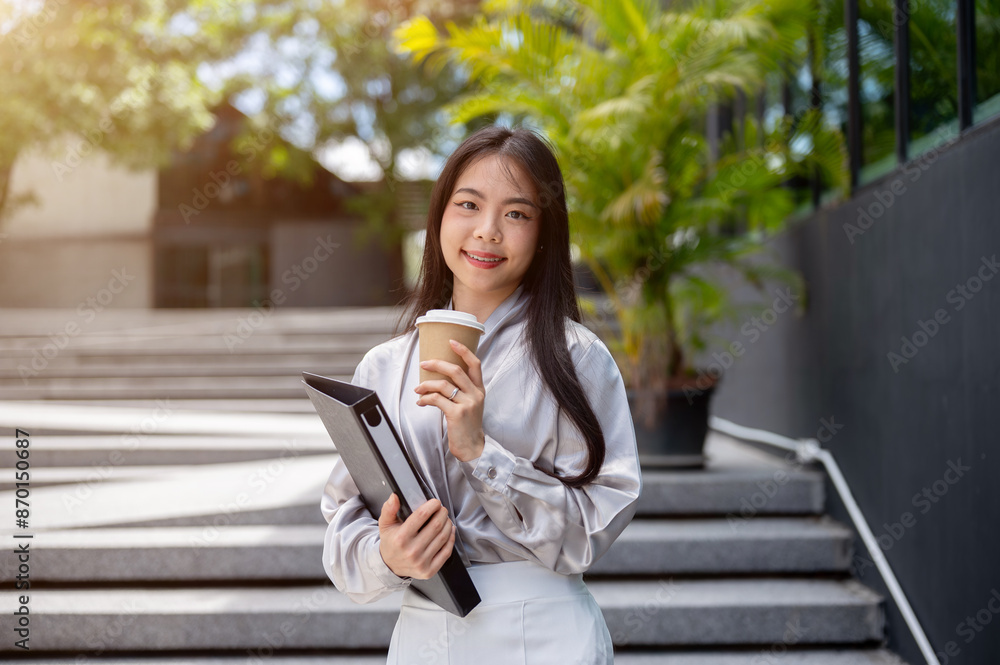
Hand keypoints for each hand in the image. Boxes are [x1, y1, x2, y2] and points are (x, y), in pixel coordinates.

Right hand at [378, 493, 455, 579]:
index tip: (436, 502)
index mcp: (400, 538)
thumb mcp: (385, 525)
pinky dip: (451, 539)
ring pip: (443, 537)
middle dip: (442, 514)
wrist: (390, 566)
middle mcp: (411, 551)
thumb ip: (389, 509)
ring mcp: (421, 562)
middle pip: (436, 526)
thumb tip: (394, 497)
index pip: (421, 516)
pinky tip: (450, 531)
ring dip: (448, 524)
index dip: (432, 506)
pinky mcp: (429, 571)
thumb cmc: (390, 542)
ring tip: (446, 519)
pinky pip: (446, 552)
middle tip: (442, 510)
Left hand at [414, 339, 485, 461]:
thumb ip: (461, 390)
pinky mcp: (456, 414)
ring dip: (426, 384)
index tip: (452, 341)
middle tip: (424, 364)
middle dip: (436, 364)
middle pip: (455, 370)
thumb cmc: (467, 425)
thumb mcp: (470, 404)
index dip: (464, 350)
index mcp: (479, 389)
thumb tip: (438, 378)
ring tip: (418, 389)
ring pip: (443, 385)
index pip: (475, 364)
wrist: (472, 447)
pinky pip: (436, 399)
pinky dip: (425, 399)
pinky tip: (421, 402)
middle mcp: (475, 394)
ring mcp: (467, 404)